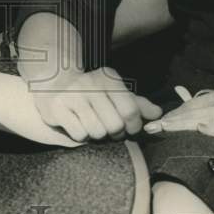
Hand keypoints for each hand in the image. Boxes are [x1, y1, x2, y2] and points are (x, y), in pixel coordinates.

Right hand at [28, 67, 162, 141]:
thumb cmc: (92, 93)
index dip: (134, 126)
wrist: (54, 84)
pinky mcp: (57, 107)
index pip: (130, 110)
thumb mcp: (115, 93)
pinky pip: (79, 135)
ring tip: (93, 124)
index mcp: (108, 77)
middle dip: (115, 133)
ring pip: (97, 132)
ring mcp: (72, 94)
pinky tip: (78, 124)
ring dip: (98, 135)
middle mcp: (90, 82)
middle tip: (110, 129)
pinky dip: (81, 136)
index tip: (130, 128)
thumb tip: (158, 114)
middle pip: (115, 125)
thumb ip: (137, 104)